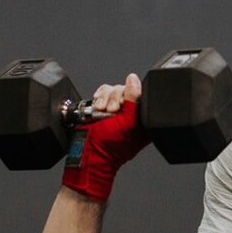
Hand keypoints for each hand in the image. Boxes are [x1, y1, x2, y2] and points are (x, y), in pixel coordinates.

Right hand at [61, 74, 149, 201]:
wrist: (88, 153)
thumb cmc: (110, 146)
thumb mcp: (127, 123)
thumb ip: (134, 100)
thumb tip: (134, 80)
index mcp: (144, 118)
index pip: (142, 94)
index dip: (132, 96)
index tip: (124, 105)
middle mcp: (132, 113)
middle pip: (126, 89)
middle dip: (115, 98)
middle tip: (112, 111)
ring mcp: (118, 110)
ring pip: (114, 89)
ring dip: (105, 99)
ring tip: (102, 111)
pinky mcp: (104, 107)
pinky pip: (104, 91)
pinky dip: (100, 97)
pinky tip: (98, 107)